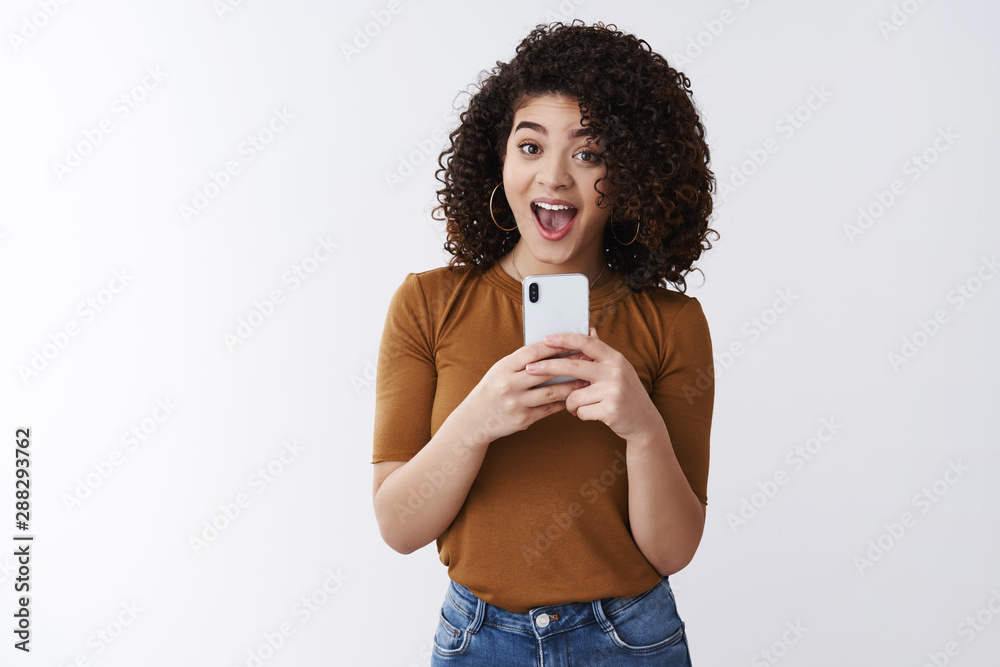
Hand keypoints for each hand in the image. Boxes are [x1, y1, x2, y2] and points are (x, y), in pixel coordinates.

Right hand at [463, 341, 590, 443]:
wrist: (474, 420)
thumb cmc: (491, 390)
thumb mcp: (500, 371)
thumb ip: (521, 362)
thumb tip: (551, 349)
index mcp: (504, 368)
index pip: (533, 352)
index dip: (554, 346)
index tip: (571, 342)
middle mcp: (509, 384)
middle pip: (545, 371)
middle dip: (569, 364)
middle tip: (587, 359)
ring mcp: (516, 403)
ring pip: (551, 392)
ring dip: (571, 385)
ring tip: (586, 379)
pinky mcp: (523, 419)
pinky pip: (549, 409)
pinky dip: (563, 403)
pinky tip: (573, 397)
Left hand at [524, 327, 660, 441]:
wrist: (644, 423)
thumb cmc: (625, 394)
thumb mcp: (618, 369)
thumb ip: (601, 353)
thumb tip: (590, 329)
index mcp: (615, 358)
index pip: (586, 342)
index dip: (564, 339)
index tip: (546, 340)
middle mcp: (615, 372)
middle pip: (573, 366)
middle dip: (548, 367)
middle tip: (530, 369)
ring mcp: (614, 391)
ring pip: (573, 395)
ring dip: (570, 403)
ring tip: (580, 405)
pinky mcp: (610, 410)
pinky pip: (580, 411)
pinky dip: (580, 414)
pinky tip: (591, 413)